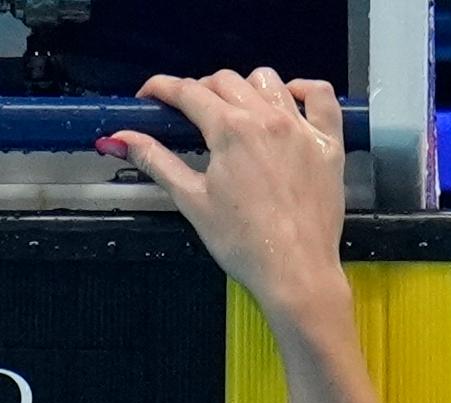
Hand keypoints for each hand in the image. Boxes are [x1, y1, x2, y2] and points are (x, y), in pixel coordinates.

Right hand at [102, 69, 345, 315]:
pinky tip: (288, 102)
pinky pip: (322, 99)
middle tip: (191, 115)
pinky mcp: (330, 148)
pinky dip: (305, 90)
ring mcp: (303, 132)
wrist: (296, 273)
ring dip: (246, 88)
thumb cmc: (244, 243)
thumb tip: (121, 138)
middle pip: (226, 82)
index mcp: (231, 130)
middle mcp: (269, 121)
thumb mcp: (192, 200)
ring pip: (269, 82)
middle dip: (200, 90)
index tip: (152, 97)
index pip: (187, 90)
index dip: (162, 89)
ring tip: (236, 112)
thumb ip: (156, 160)